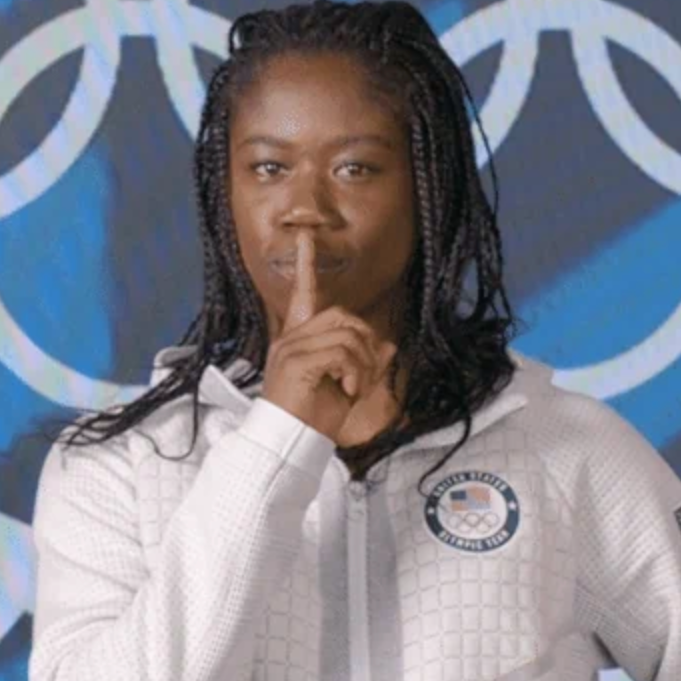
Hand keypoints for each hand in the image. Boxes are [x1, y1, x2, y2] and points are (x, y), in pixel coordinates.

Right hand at [261, 230, 396, 441]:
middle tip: (364, 376)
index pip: (302, 294)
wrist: (290, 442)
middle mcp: (291, 339)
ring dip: (362, 364)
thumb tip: (390, 346)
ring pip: (346, 334)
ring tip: (353, 388)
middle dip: (364, 343)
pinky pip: (340, 353)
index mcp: (298, 340)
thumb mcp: (347, 387)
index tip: (307, 237)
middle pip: (341, 315)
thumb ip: (365, 364)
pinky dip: (354, 373)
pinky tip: (347, 391)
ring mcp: (291, 348)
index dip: (305, 265)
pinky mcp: (296, 362)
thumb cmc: (314, 418)